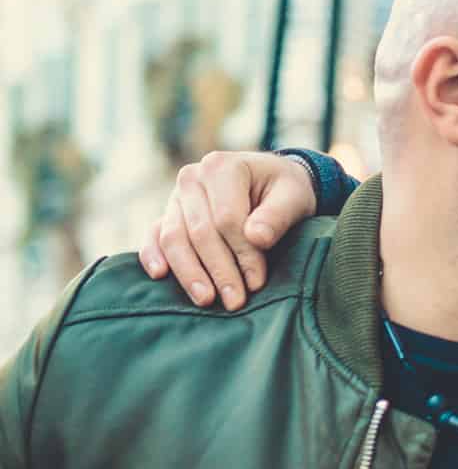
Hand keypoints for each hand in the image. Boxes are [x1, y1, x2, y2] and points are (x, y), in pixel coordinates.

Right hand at [140, 150, 316, 310]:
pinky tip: (160, 275)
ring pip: (174, 238)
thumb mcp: (294, 197)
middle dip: (218, 270)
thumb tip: (256, 238)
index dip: (242, 253)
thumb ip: (278, 216)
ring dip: (189, 273)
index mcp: (223, 167)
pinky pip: (154, 235)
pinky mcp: (169, 213)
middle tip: (234, 301)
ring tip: (206, 300)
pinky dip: (152, 255)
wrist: (271, 181)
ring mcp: (177, 196)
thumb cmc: (285, 190)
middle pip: (200, 232)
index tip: (257, 282)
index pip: (227, 218)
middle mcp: (192, 178)